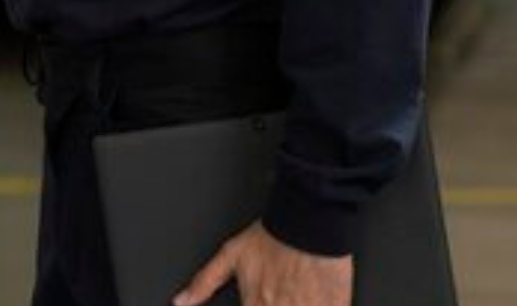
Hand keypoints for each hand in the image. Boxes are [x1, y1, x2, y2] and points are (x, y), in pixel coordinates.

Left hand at [175, 222, 350, 305]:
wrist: (309, 219)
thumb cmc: (273, 235)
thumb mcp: (231, 255)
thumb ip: (204, 282)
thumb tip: (181, 301)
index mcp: (255, 303)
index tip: (257, 304)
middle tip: (278, 297)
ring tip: (293, 296)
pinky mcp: (336, 305)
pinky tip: (314, 299)